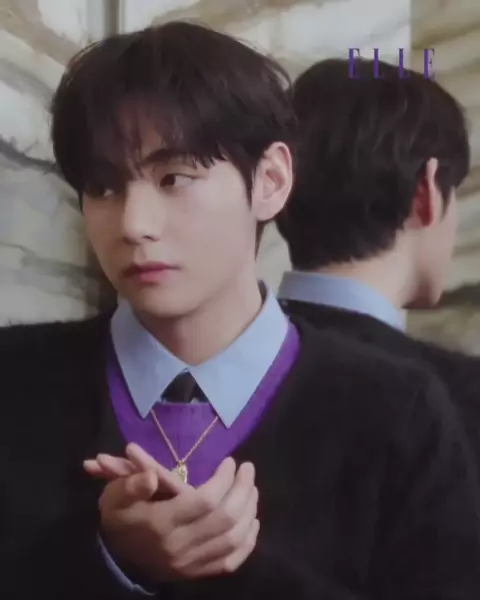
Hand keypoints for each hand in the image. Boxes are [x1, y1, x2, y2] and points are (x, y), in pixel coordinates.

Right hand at [93, 448, 259, 580]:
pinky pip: (231, 561)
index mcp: (161, 522)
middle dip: (242, 490)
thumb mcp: (116, 495)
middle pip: (225, 518)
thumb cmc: (121, 517)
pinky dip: (248, 541)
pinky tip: (252, 521)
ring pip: (233, 539)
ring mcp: (191, 563)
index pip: (204, 500)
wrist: (116, 559)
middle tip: (248, 469)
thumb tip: (152, 476)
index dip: (223, 480)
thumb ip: (132, 484)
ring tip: (252, 488)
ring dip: (249, 511)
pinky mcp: (198, 573)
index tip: (230, 462)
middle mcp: (180, 545)